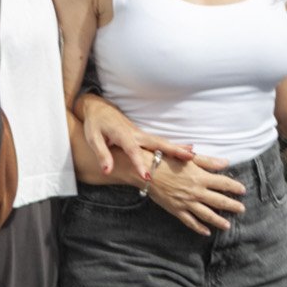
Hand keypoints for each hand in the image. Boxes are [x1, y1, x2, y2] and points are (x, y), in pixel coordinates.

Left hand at [76, 95, 194, 185]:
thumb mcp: (93, 139)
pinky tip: (187, 151)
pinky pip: (161, 142)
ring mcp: (142, 134)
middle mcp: (136, 134)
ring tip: (194, 156)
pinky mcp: (143, 136)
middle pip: (157, 143)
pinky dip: (174, 147)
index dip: (139, 164)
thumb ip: (102, 155)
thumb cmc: (95, 124)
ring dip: (178, 149)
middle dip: (173, 151)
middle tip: (189, 159)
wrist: (99, 108)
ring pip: (162, 142)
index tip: (147, 178)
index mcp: (123, 135)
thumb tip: (107, 171)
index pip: (133, 151)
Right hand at [144, 151, 247, 236]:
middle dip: (232, 206)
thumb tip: (226, 163)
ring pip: (207, 214)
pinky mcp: (177, 210)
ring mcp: (187, 202)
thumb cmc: (168, 160)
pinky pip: (190, 221)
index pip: (223, 183)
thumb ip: (208, 162)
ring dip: (219, 220)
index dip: (234, 187)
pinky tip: (206, 231)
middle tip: (242, 209)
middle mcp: (196, 191)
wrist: (147, 171)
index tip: (243, 190)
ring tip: (228, 225)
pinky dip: (199, 227)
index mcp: (201, 177)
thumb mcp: (190, 158)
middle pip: (219, 201)